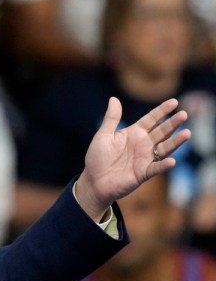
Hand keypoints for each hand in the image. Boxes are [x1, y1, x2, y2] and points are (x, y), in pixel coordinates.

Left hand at [75, 97, 190, 220]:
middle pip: (161, 131)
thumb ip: (111, 119)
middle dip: (172, 123)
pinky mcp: (143, 173)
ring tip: (186, 133)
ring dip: (175, 142)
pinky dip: (163, 166)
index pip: (151, 119)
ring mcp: (145, 159)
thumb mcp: (103, 136)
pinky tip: (171, 161)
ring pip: (164, 148)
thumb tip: (113, 99)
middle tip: (184, 114)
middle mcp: (143, 144)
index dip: (162, 111)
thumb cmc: (97, 158)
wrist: (93, 181)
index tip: (174, 102)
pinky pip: (155, 168)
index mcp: (134, 133)